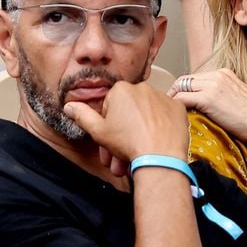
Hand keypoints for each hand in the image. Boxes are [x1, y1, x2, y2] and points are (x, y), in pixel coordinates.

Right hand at [64, 82, 188, 174]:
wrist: (160, 158)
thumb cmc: (129, 144)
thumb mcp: (98, 131)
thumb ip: (82, 116)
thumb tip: (69, 106)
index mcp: (122, 90)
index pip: (110, 106)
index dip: (108, 126)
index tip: (109, 141)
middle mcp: (143, 88)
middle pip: (129, 113)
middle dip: (122, 135)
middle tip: (119, 156)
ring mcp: (162, 97)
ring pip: (146, 116)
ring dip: (139, 134)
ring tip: (135, 157)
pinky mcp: (177, 108)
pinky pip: (165, 117)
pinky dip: (160, 128)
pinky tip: (154, 143)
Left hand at [168, 68, 246, 152]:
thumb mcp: (240, 95)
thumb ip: (225, 91)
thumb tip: (212, 100)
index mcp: (225, 73)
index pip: (196, 76)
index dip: (185, 88)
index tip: (180, 99)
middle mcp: (218, 75)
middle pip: (186, 79)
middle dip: (175, 91)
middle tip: (169, 105)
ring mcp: (212, 86)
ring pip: (181, 86)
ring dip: (173, 98)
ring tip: (168, 111)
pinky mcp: (208, 98)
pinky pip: (183, 98)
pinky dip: (176, 105)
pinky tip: (174, 115)